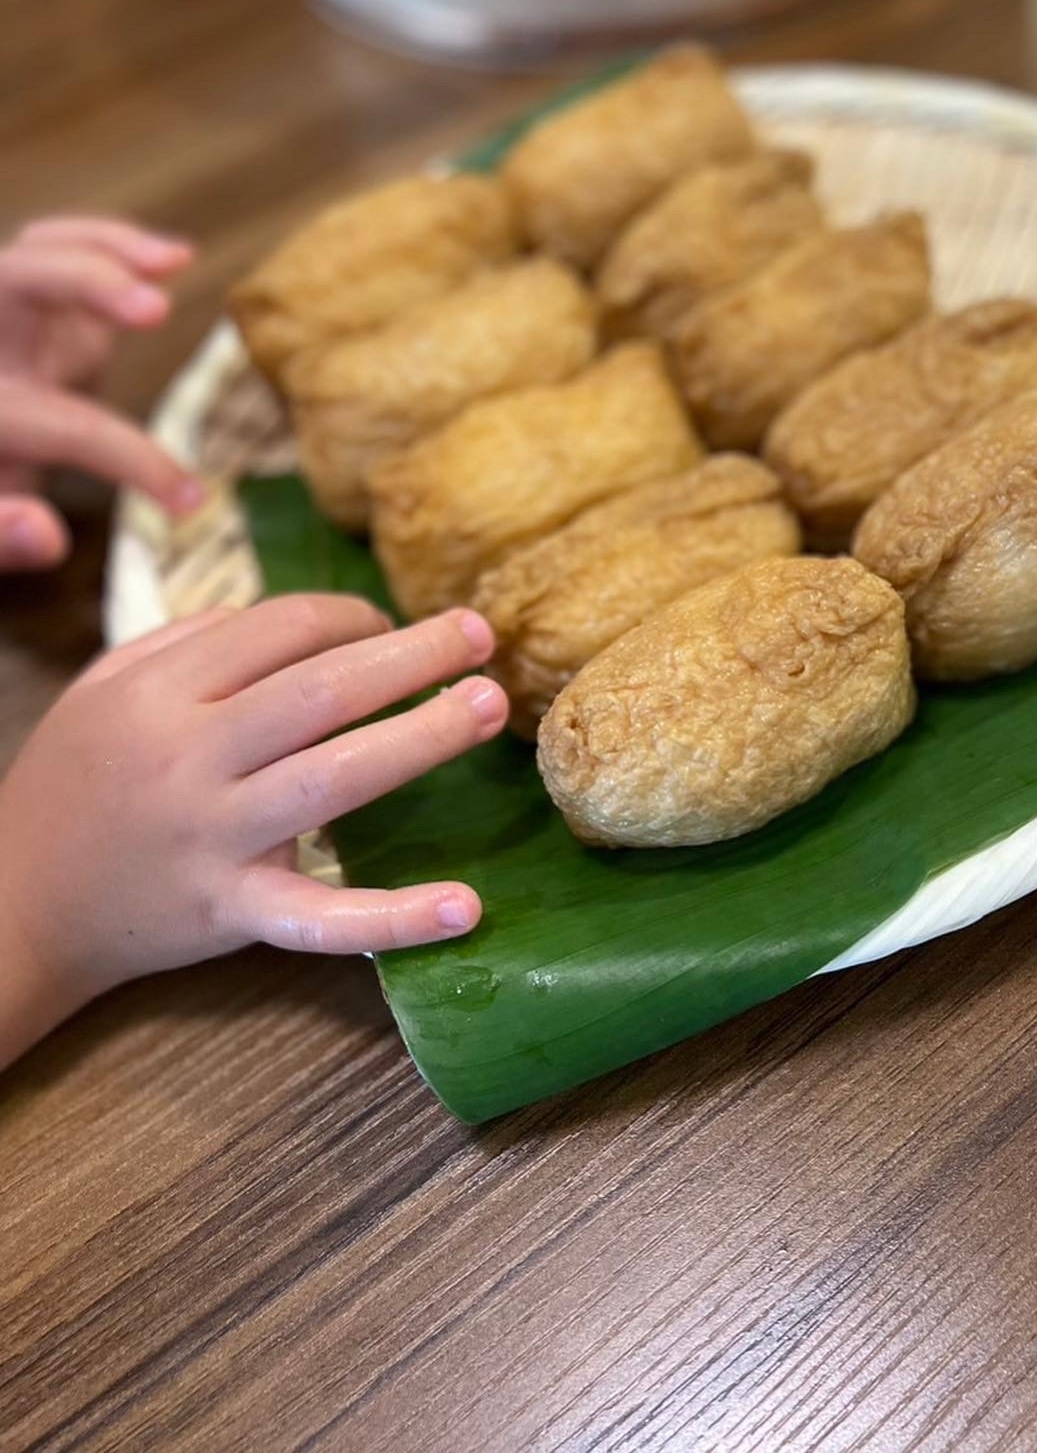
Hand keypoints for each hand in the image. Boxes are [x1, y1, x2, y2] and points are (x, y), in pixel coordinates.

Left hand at [0, 216, 200, 570]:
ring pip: (39, 250)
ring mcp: (4, 318)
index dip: (132, 459)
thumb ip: (0, 535)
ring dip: (108, 249)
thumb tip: (48, 534)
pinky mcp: (29, 302)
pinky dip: (109, 242)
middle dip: (86, 284)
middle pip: (16, 283)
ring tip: (176, 260)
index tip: (191, 499)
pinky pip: (57, 248)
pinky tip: (173, 258)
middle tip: (157, 310)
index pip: (63, 423)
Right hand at [0, 597, 507, 1068]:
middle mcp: (188, 757)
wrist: (11, 906)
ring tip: (489, 705)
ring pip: (336, 779)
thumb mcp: (104, 686)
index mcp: (159, 691)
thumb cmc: (75, 781)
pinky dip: (396, 919)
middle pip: (321, 691)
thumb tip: (303, 618)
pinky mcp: (230, 914)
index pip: (282, 630)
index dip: (352, 617)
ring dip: (424, 738)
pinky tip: (467, 906)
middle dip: (412, 656)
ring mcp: (212, 839)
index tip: (393, 626)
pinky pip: (322, 919)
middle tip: (481, 635)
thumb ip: (193, 639)